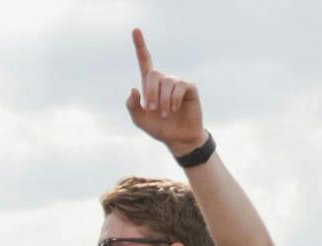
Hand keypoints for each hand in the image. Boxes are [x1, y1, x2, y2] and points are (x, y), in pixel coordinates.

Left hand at [124, 29, 206, 156]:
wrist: (177, 138)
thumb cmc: (158, 128)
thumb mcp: (139, 119)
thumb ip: (132, 105)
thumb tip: (134, 88)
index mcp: (150, 85)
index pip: (145, 61)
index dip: (140, 46)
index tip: (135, 30)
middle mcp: (164, 80)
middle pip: (153, 73)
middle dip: (151, 93)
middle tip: (152, 109)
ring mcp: (177, 82)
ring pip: (167, 82)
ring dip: (163, 101)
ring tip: (166, 115)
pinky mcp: (189, 87)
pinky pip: (180, 87)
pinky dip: (174, 99)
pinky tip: (174, 110)